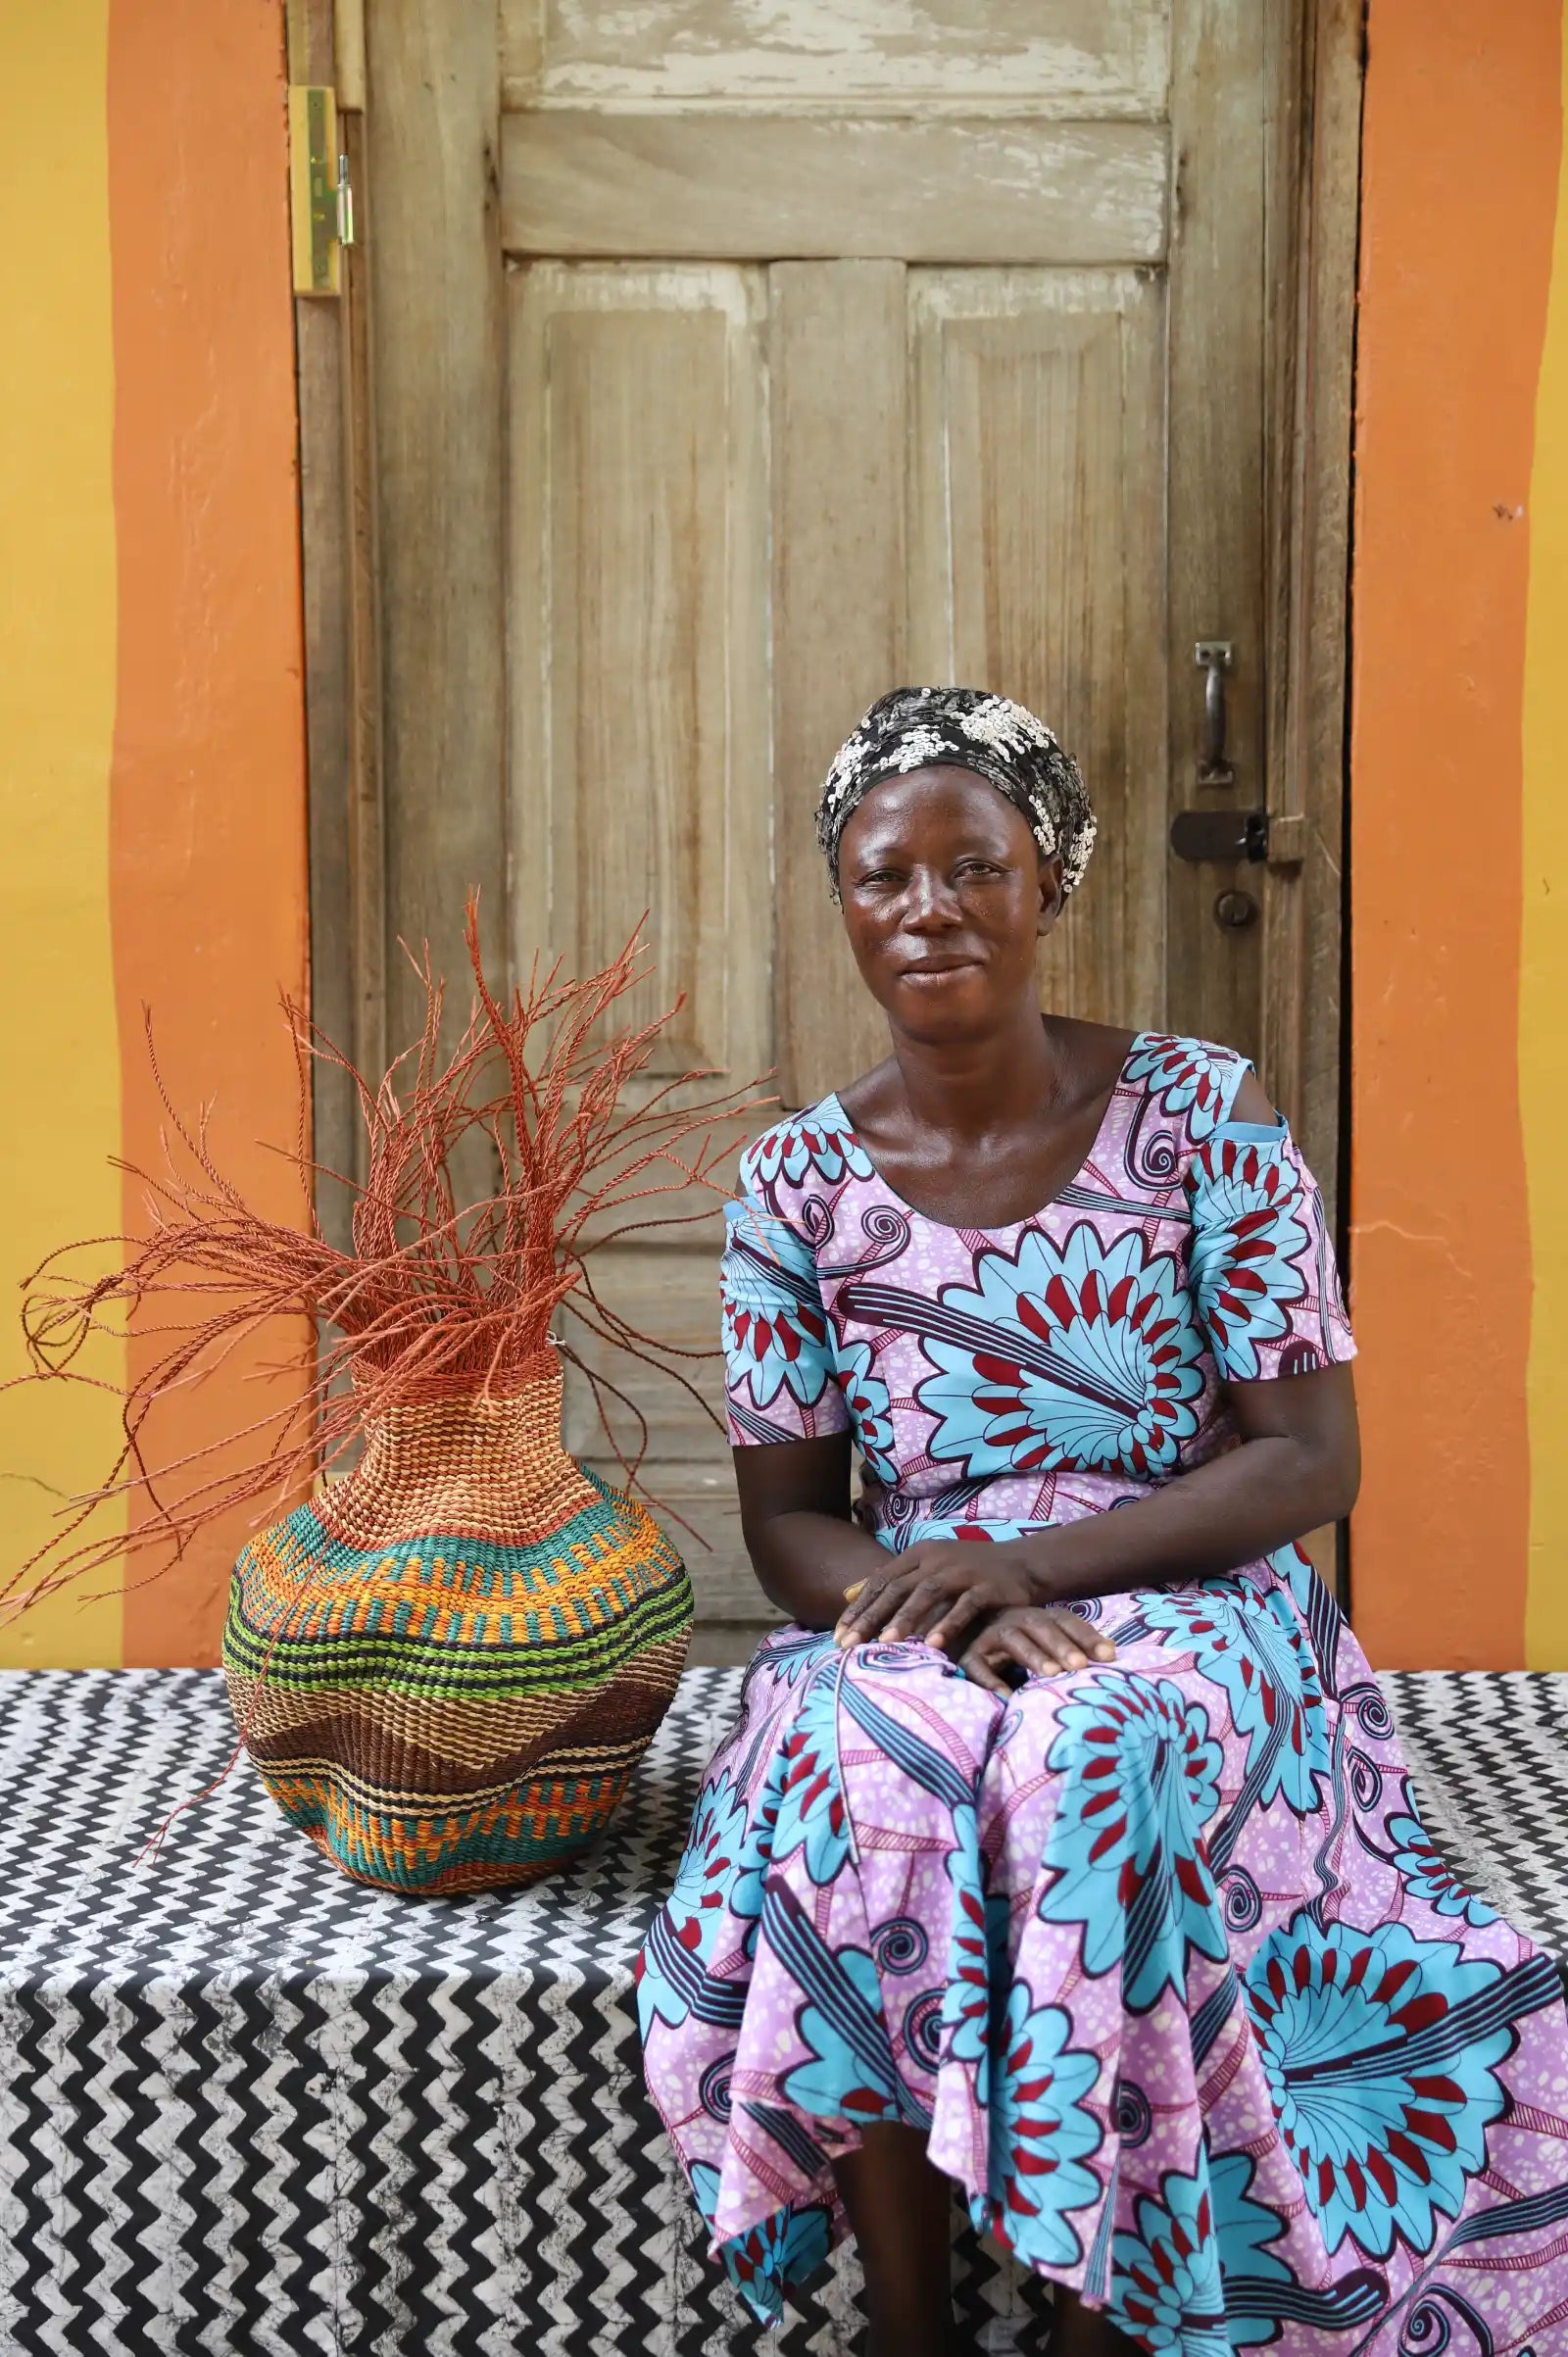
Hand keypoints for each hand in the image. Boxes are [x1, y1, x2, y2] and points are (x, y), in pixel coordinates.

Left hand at [833, 1540, 1040, 1651]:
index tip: (838, 1634)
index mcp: (919, 1554)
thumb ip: (892, 1581)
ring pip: (928, 1594)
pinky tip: (934, 1645)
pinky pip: (965, 1607)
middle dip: (871, 1617)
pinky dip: (948, 1625)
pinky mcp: (988, 1586)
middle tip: (849, 1644)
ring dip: (906, 1619)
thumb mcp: (928, 1569)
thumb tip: (848, 1592)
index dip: (859, 1607)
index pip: (881, 1581)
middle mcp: (937, 1558)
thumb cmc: (970, 1572)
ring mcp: (963, 1571)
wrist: (1023, 1564)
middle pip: (898, 1588)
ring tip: (885, 1644)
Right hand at [956, 1605, 1115, 1695]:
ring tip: (1052, 1674)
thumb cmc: (1018, 1654)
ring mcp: (989, 1636)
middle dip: (1062, 1644)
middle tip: (1080, 1665)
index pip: (1064, 1620)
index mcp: (1036, 1617)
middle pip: (1040, 1626)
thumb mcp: (1045, 1649)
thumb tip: (1113, 1656)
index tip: (1110, 1655)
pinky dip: (991, 1680)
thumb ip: (1073, 1651)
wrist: (962, 1643)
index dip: (1087, 1636)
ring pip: (1013, 1639)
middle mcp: (1014, 1620)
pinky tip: (1008, 1696)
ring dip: (1033, 1655)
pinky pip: (977, 1666)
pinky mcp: (969, 1657)